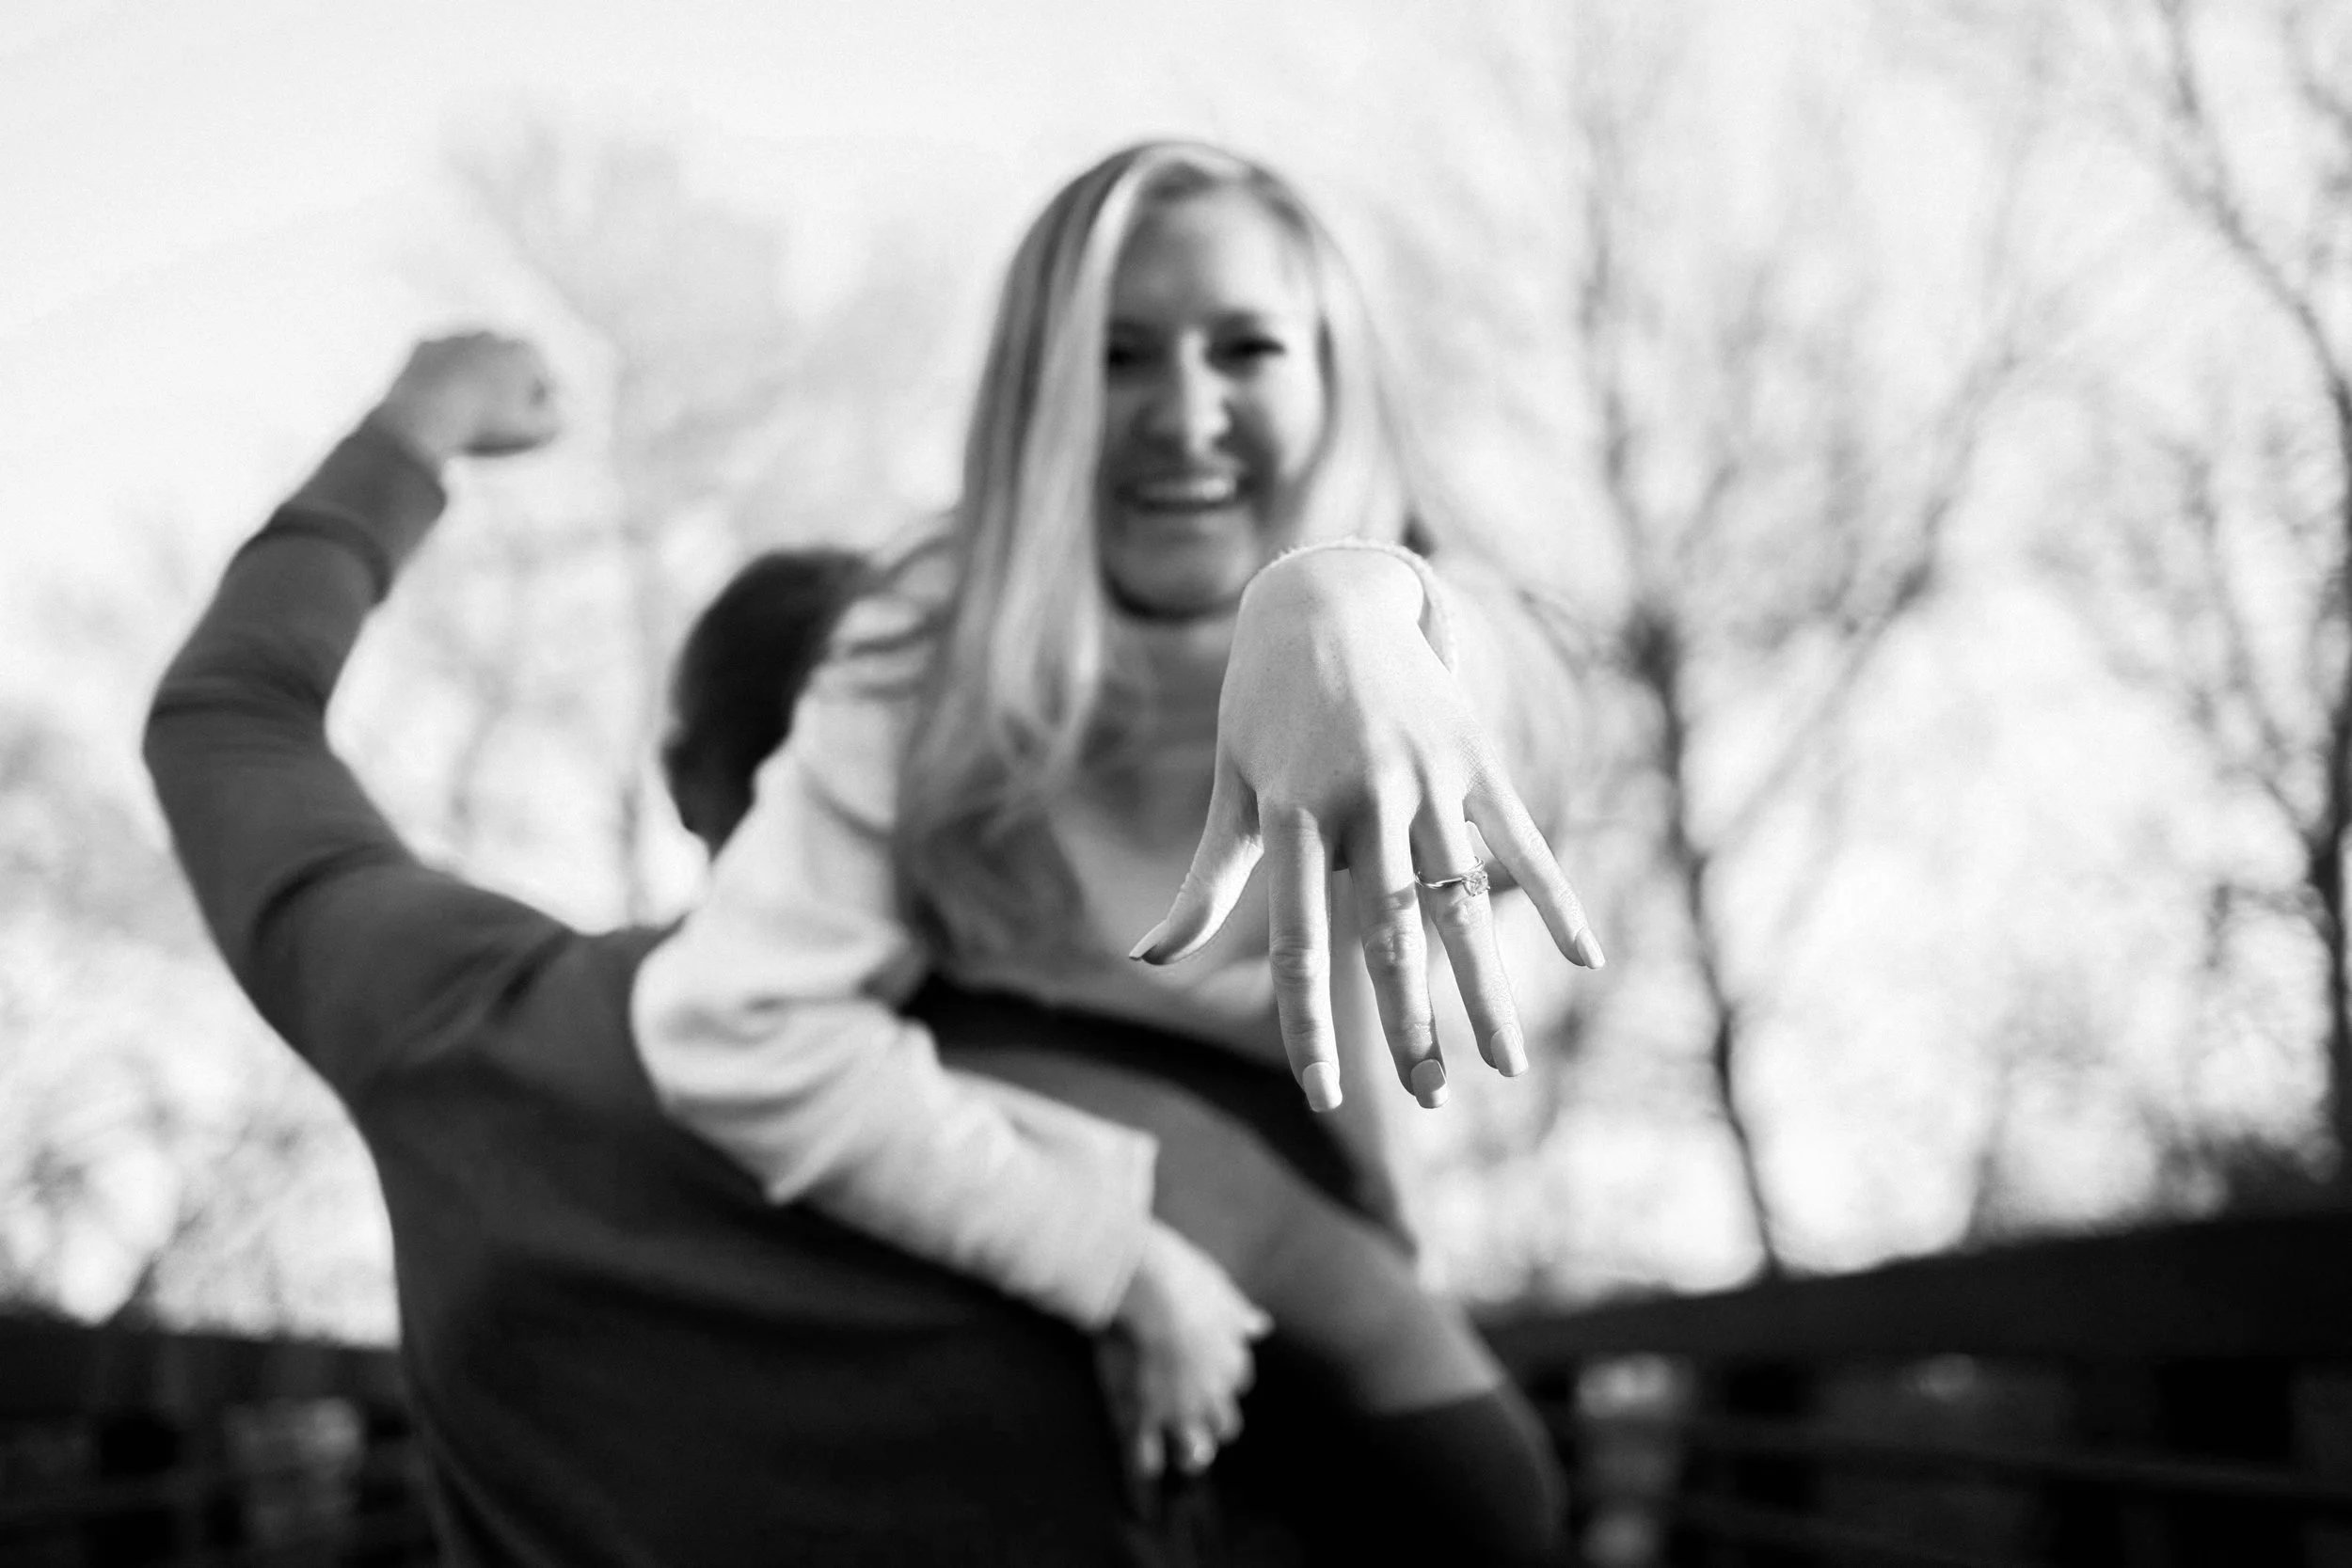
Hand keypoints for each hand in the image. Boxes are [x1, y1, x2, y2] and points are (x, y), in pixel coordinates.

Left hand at [370, 332, 560, 467]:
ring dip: (475, 376)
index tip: (534, 421)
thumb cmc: (485, 424)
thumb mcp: (533, 432)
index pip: (543, 376)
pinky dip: (443, 376)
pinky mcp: (424, 344)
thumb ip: (554, 420)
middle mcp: (491, 335)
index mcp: (524, 350)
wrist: (425, 414)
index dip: (541, 401)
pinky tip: (442, 400)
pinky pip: (440, 362)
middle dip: (508, 383)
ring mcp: (455, 336)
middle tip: (502, 414)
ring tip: (470, 408)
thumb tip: (557, 413)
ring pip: (473, 358)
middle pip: (508, 362)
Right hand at [1107, 1222, 1268, 1484]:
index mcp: (1232, 1360)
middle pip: (1225, 1423)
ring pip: (1196, 1448)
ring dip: (1191, 1453)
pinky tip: (1147, 1463)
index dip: (1224, 1381)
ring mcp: (1179, 1408)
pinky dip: (1148, 1461)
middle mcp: (1212, 1392)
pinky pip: (1148, 1453)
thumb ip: (1239, 1314)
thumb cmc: (1186, 1281)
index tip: (1211, 1377)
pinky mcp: (1144, 1415)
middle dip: (1215, 1425)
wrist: (1151, 1292)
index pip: (1237, 1381)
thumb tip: (1262, 1324)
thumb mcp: (1221, 1292)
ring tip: (1186, 1456)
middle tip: (1202, 1425)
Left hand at [1131, 546, 1602, 1111]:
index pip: (1297, 944)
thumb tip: (1149, 959)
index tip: (1324, 1097)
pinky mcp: (1474, 755)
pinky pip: (1520, 840)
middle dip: (1411, 1023)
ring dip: (1486, 988)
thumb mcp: (1232, 785)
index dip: (1311, 1024)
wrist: (1326, 594)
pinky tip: (1586, 959)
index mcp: (1292, 813)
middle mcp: (1362, 797)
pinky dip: (1556, 898)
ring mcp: (1426, 775)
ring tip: (1506, 1064)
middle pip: (1390, 933)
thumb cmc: (1264, 706)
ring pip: (1460, 901)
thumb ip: (1208, 881)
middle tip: (1432, 1097)